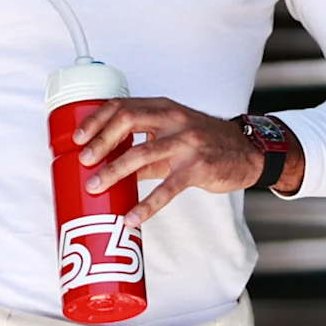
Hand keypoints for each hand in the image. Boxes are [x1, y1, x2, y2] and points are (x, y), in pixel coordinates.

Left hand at [72, 98, 278, 223]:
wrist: (248, 152)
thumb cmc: (205, 143)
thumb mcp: (173, 137)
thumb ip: (143, 150)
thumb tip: (108, 170)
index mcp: (163, 108)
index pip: (122, 106)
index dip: (96, 120)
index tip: (77, 138)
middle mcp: (173, 120)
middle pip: (127, 121)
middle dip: (101, 141)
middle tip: (84, 160)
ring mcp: (186, 143)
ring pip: (142, 154)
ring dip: (114, 171)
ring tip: (95, 187)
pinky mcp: (197, 168)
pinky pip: (167, 189)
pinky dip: (147, 205)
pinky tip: (132, 219)